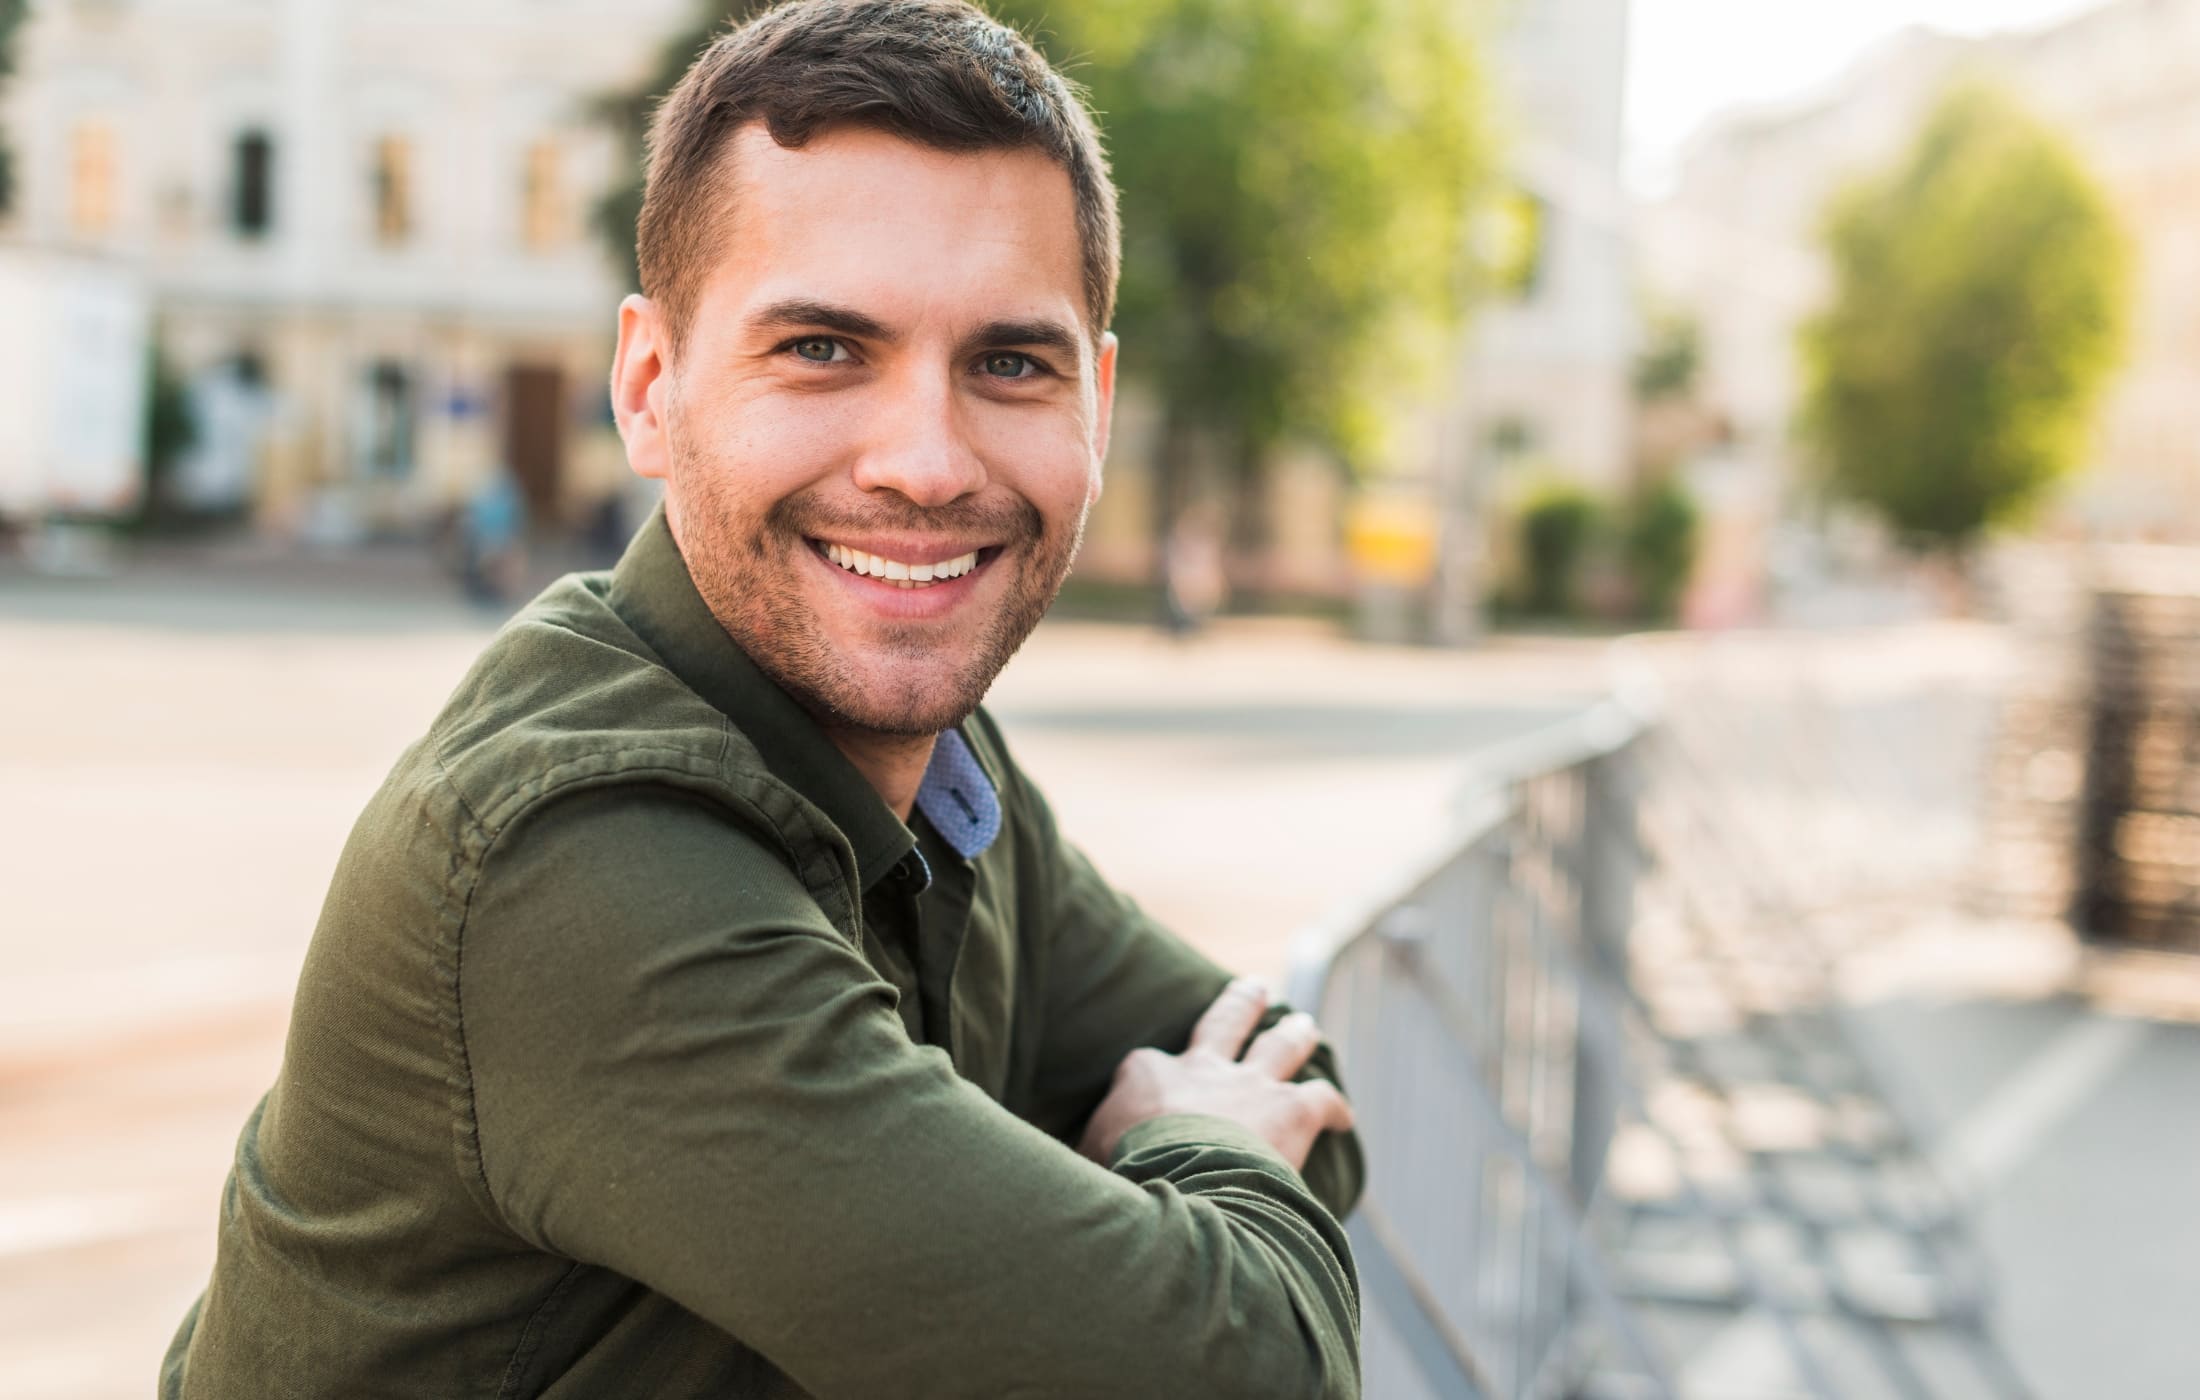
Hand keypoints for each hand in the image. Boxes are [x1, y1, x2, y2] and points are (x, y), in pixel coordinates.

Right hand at [1078, 978, 1354, 1171]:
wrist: (1181, 1188)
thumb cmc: (1124, 1180)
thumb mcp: (1086, 1163)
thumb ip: (1086, 1160)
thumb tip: (1067, 1180)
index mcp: (1146, 1075)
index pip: (1148, 1066)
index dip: (1154, 1075)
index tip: (1157, 1085)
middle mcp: (1201, 1068)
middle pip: (1226, 1023)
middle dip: (1242, 1003)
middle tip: (1257, 987)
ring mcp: (1249, 1086)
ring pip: (1280, 1046)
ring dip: (1295, 1034)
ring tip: (1305, 1025)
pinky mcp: (1290, 1111)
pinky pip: (1321, 1099)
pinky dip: (1335, 1106)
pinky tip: (1343, 1117)